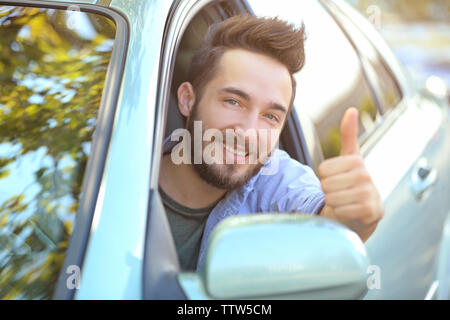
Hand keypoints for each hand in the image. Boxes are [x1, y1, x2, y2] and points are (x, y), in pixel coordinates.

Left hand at [318, 108, 383, 241]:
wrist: (364, 212)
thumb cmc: (352, 182)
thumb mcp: (350, 158)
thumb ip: (348, 135)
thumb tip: (352, 110)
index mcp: (356, 161)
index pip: (322, 170)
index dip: (325, 177)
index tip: (337, 178)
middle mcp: (365, 176)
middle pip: (325, 184)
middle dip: (328, 191)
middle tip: (340, 192)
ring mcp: (369, 194)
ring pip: (331, 198)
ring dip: (333, 202)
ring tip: (344, 200)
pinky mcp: (370, 212)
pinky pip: (341, 211)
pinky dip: (341, 213)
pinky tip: (349, 211)